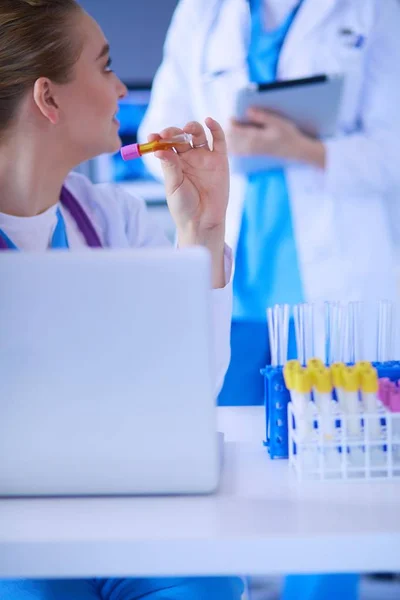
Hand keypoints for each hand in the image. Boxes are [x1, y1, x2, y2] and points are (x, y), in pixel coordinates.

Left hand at [149, 118, 228, 287]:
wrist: (202, 221)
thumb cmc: (184, 207)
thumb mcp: (173, 187)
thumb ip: (170, 167)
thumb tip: (159, 149)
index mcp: (174, 163)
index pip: (165, 144)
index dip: (158, 139)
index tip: (152, 137)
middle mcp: (188, 157)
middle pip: (180, 136)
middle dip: (173, 133)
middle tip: (167, 135)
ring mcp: (204, 157)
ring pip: (198, 135)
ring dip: (191, 128)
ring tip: (187, 130)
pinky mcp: (220, 159)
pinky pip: (218, 140)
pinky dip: (215, 128)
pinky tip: (209, 121)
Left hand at [227, 108, 325, 167]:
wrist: (293, 150)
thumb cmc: (287, 134)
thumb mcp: (277, 122)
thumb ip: (262, 116)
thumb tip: (248, 110)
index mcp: (254, 137)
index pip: (233, 130)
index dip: (231, 121)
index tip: (236, 115)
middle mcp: (249, 146)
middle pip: (229, 137)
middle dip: (229, 127)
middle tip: (236, 120)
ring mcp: (249, 151)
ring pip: (230, 144)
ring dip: (230, 135)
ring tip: (237, 127)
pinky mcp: (250, 153)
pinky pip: (235, 149)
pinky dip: (232, 142)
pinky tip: (238, 136)